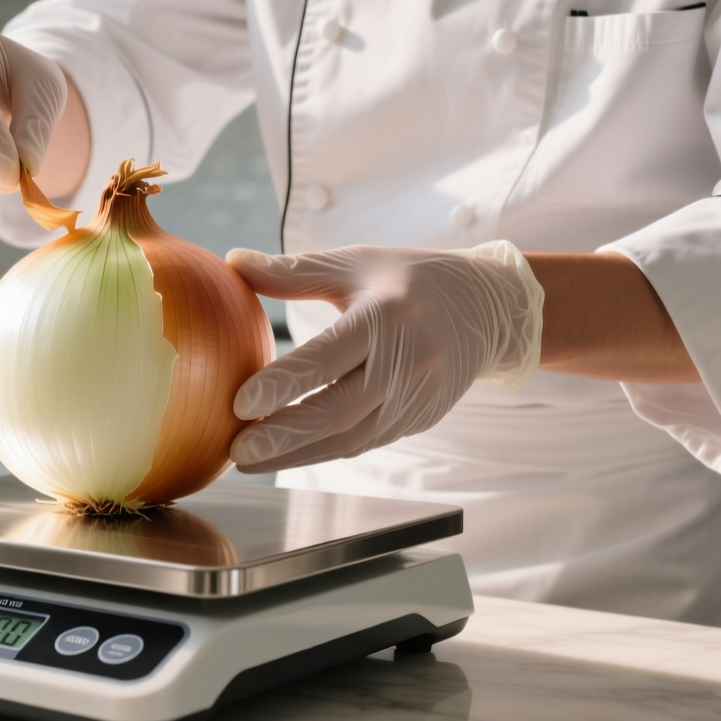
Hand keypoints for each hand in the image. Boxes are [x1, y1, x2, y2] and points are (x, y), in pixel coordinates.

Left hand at [226, 242, 543, 471]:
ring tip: (247, 458)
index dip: (284, 384)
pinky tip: (284, 454)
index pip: (328, 358)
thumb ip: (295, 271)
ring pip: (350, 438)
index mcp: (388, 316)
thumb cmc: (412, 278)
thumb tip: (232, 262)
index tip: (239, 402)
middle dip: (284, 436)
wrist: (489, 309)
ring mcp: (416, 397)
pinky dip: (322, 451)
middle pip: (339, 411)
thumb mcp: (357, 263)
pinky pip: (364, 442)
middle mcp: (407, 362)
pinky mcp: (418, 419)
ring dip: (297, 454)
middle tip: (236, 449)